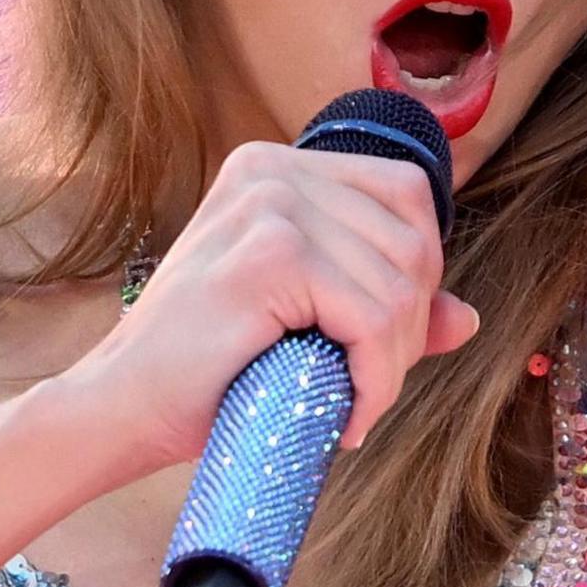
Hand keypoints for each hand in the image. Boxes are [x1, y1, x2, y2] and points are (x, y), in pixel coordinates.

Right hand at [44, 140, 482, 481]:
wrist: (120, 410)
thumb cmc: (207, 371)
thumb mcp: (305, 324)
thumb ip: (381, 307)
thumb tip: (467, 316)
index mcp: (278, 169)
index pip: (405, 194)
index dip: (419, 272)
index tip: (385, 340)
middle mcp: (273, 170)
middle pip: (412, 239)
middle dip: (410, 329)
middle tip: (370, 387)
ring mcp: (270, 205)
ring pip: (400, 284)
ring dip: (394, 364)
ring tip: (353, 406)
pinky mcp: (271, 255)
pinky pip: (372, 319)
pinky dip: (376, 381)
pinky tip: (347, 418)